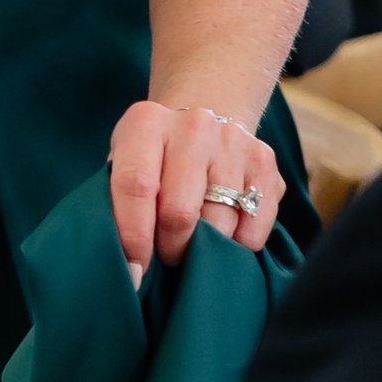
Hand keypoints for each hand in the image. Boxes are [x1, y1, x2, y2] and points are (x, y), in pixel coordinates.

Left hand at [109, 99, 283, 281]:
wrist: (205, 111)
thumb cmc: (155, 154)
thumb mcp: (124, 161)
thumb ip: (118, 203)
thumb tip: (129, 267)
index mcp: (146, 123)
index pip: (135, 185)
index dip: (133, 236)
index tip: (135, 271)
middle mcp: (193, 126)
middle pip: (179, 211)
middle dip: (171, 249)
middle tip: (168, 256)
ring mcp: (232, 141)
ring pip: (219, 223)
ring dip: (206, 248)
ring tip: (196, 243)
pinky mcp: (264, 161)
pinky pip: (254, 226)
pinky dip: (240, 245)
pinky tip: (227, 235)